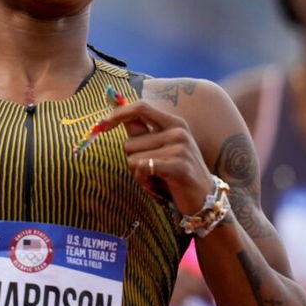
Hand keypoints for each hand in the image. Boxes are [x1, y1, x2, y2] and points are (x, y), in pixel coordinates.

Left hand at [100, 100, 215, 215]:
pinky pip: (140, 169)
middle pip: (129, 142)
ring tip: (156, 178)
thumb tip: (119, 115)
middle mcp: (178, 131)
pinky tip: (156, 186)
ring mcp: (180, 148)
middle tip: (150, 170)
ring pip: (132, 158)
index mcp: (174, 123)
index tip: (102, 124)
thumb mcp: (160, 148)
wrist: (204, 197)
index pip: (140, 108)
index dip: (118, 114)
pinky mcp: (178, 165)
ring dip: (137, 174)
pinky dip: (142, 181)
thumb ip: (141, 131)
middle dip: (132, 160)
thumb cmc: (176, 172)